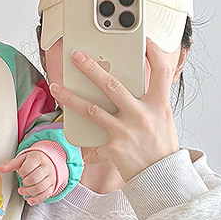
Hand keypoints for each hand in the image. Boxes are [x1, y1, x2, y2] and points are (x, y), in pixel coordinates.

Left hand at [0, 149, 56, 204]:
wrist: (48, 161)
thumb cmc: (33, 160)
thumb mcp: (22, 159)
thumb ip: (11, 165)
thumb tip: (0, 169)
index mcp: (37, 159)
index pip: (28, 168)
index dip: (22, 173)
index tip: (21, 173)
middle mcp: (46, 168)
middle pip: (34, 179)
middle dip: (25, 184)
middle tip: (22, 184)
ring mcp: (50, 177)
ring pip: (40, 187)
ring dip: (29, 192)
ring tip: (22, 191)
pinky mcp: (52, 186)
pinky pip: (46, 195)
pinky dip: (37, 199)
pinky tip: (30, 200)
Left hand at [49, 40, 182, 181]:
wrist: (163, 177)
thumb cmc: (161, 148)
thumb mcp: (163, 120)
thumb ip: (147, 103)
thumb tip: (127, 88)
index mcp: (159, 105)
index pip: (160, 72)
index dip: (154, 54)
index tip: (145, 41)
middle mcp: (141, 115)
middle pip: (112, 85)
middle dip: (91, 68)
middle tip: (77, 56)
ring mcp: (126, 131)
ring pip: (91, 109)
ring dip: (70, 98)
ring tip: (57, 87)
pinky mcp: (114, 148)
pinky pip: (93, 145)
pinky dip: (86, 147)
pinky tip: (80, 147)